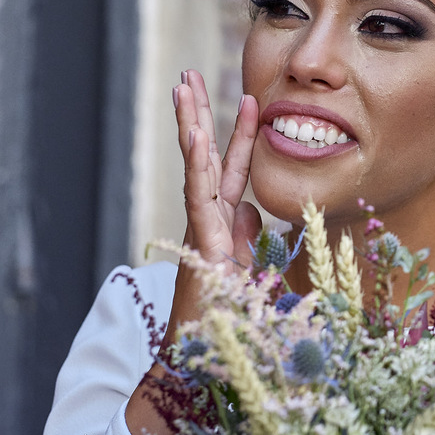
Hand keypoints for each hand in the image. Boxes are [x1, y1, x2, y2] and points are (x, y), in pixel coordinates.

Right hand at [129, 70, 262, 434]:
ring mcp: (201, 229)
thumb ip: (252, 239)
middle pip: (206, 157)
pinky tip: (197, 134)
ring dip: (190, 126)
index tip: (250, 97)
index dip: (240, 134)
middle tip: (190, 74)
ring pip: (196, 168)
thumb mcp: (253, 271)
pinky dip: (199, 165)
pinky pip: (199, 197)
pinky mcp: (201, 243)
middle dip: (199, 115)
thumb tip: (252, 210)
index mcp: (226, 224)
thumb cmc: (231, 322)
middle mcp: (210, 220)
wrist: (207, 361)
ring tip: (182, 87)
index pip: (234, 169)